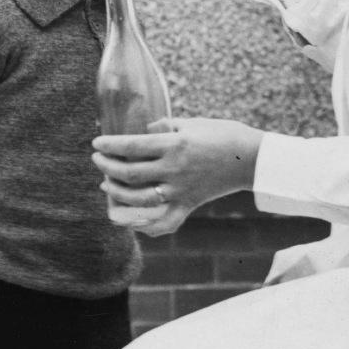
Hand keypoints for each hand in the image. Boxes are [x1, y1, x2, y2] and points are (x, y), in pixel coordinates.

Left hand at [92, 118, 264, 236]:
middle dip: (107, 166)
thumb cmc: (223, 135)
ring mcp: (181, 191)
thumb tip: (142, 131)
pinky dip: (145, 225)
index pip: (133, 146)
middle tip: (97, 160)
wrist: (252, 159)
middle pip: (130, 173)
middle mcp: (175, 170)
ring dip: (117, 193)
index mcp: (175, 145)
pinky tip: (129, 219)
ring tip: (106, 183)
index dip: (110, 145)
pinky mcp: (188, 205)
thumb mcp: (192, 123)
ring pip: (139, 198)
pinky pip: (164, 222)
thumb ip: (164, 127)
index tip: (96, 143)